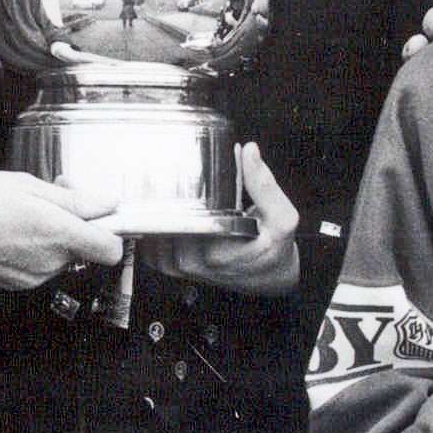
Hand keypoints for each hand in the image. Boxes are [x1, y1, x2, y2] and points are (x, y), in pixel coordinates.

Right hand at [0, 172, 121, 287]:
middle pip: (85, 247)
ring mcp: (34, 276)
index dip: (112, 229)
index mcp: (59, 235)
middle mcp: (51, 262)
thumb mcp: (28, 186)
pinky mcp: (16, 282)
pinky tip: (12, 229)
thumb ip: (74, 200)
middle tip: (53, 195)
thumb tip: (108, 204)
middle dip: (76, 222)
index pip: (112, 248)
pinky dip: (34, 248)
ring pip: (61, 255)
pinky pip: (40, 264)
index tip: (101, 212)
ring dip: (54, 234)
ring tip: (25, 210)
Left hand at [149, 145, 299, 295]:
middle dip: (166, 195)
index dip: (174, 190)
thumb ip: (265, 185)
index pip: (177, 216)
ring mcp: (179, 267)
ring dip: (157, 210)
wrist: (270, 280)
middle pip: (160, 220)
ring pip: (153, 231)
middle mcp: (191, 262)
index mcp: (215, 251)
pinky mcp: (173, 268)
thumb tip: (249, 151)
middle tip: (173, 172)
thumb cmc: (275, 250)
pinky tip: (167, 211)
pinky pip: (150, 244)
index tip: (179, 169)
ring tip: (170, 190)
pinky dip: (154, 226)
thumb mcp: (282, 218)